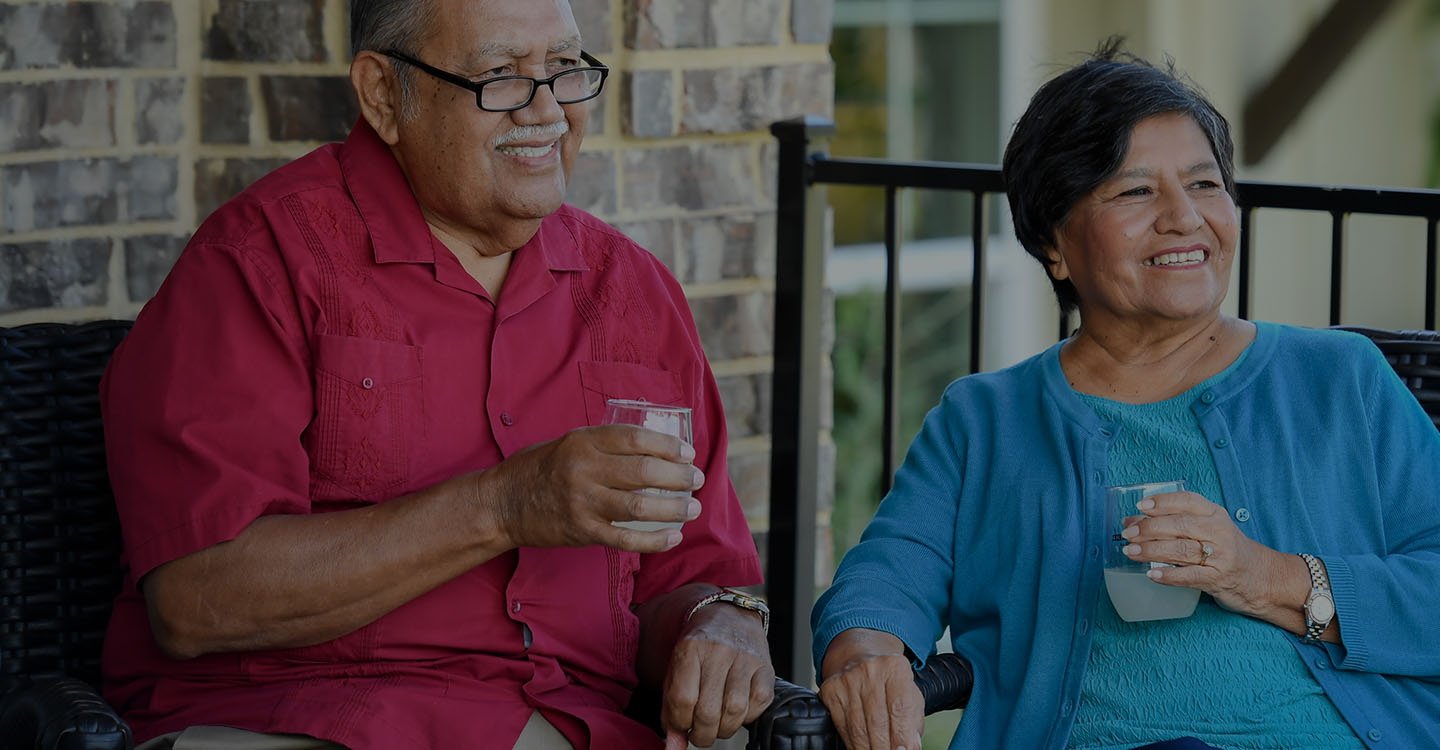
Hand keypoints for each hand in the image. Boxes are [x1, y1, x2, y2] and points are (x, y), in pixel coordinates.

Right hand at [483, 425, 703, 552]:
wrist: (501, 504)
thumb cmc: (539, 469)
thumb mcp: (568, 442)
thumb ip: (604, 444)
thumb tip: (653, 448)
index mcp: (583, 441)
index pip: (636, 438)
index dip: (668, 445)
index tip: (688, 452)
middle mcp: (583, 469)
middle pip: (645, 471)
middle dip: (679, 476)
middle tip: (697, 479)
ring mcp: (583, 502)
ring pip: (641, 506)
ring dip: (675, 508)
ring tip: (693, 508)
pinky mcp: (582, 531)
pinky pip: (626, 539)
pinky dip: (655, 540)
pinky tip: (673, 537)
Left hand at [661, 603, 773, 747]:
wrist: (728, 617)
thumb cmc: (698, 650)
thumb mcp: (676, 671)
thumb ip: (671, 710)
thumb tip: (673, 749)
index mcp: (690, 648)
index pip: (682, 700)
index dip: (679, 723)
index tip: (681, 726)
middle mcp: (719, 651)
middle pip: (708, 711)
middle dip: (702, 734)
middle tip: (699, 733)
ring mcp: (745, 658)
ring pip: (735, 711)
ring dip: (724, 730)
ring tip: (717, 725)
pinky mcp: (766, 666)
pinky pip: (759, 703)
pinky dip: (748, 717)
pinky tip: (737, 712)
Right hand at [818, 629, 923, 749]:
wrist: (860, 657)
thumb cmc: (889, 680)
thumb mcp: (909, 694)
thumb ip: (913, 721)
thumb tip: (911, 746)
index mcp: (894, 667)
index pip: (899, 708)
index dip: (902, 735)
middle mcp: (869, 670)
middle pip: (877, 720)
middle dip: (884, 747)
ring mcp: (847, 679)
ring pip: (857, 727)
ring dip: (868, 748)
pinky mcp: (830, 690)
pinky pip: (842, 725)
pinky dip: (852, 742)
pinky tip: (861, 747)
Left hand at [1122, 489, 1298, 617]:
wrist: (1261, 577)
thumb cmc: (1226, 549)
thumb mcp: (1209, 527)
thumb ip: (1177, 521)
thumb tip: (1134, 521)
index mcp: (1214, 514)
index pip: (1187, 501)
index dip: (1162, 502)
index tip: (1141, 506)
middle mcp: (1218, 532)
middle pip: (1179, 525)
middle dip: (1149, 528)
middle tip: (1128, 533)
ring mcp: (1220, 556)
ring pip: (1181, 550)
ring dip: (1151, 550)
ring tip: (1130, 552)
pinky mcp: (1218, 579)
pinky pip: (1189, 576)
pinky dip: (1168, 575)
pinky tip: (1151, 574)